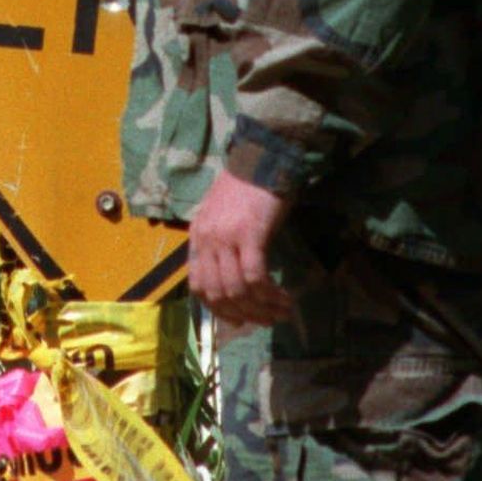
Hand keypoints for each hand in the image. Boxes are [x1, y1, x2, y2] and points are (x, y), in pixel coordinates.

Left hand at [185, 169, 292, 327]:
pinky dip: (269, 294)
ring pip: (237, 290)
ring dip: (261, 309)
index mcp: (197, 237)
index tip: (239, 320)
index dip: (218, 309)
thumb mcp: (222, 218)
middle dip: (243, 315)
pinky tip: (284, 297)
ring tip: (281, 312)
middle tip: (266, 321)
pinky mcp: (249, 234)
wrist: (262, 159)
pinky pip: (255, 277)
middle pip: (217, 294)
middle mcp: (206, 240)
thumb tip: (234, 284)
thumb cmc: (246, 189)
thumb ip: (221, 246)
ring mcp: (226, 237)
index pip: (198, 286)